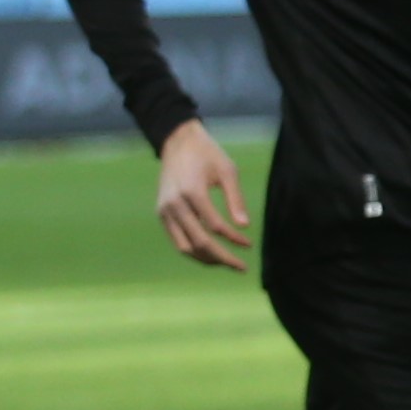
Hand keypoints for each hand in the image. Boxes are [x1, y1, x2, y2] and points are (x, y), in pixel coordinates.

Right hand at [153, 117, 251, 270]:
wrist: (177, 142)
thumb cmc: (207, 154)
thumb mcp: (227, 170)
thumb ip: (235, 199)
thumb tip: (244, 226)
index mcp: (191, 191)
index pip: (215, 227)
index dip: (233, 239)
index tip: (249, 244)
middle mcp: (174, 204)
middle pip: (199, 242)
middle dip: (222, 258)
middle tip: (241, 267)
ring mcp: (165, 210)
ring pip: (185, 247)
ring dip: (206, 259)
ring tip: (226, 262)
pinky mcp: (162, 213)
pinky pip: (177, 240)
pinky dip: (194, 250)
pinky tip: (211, 253)